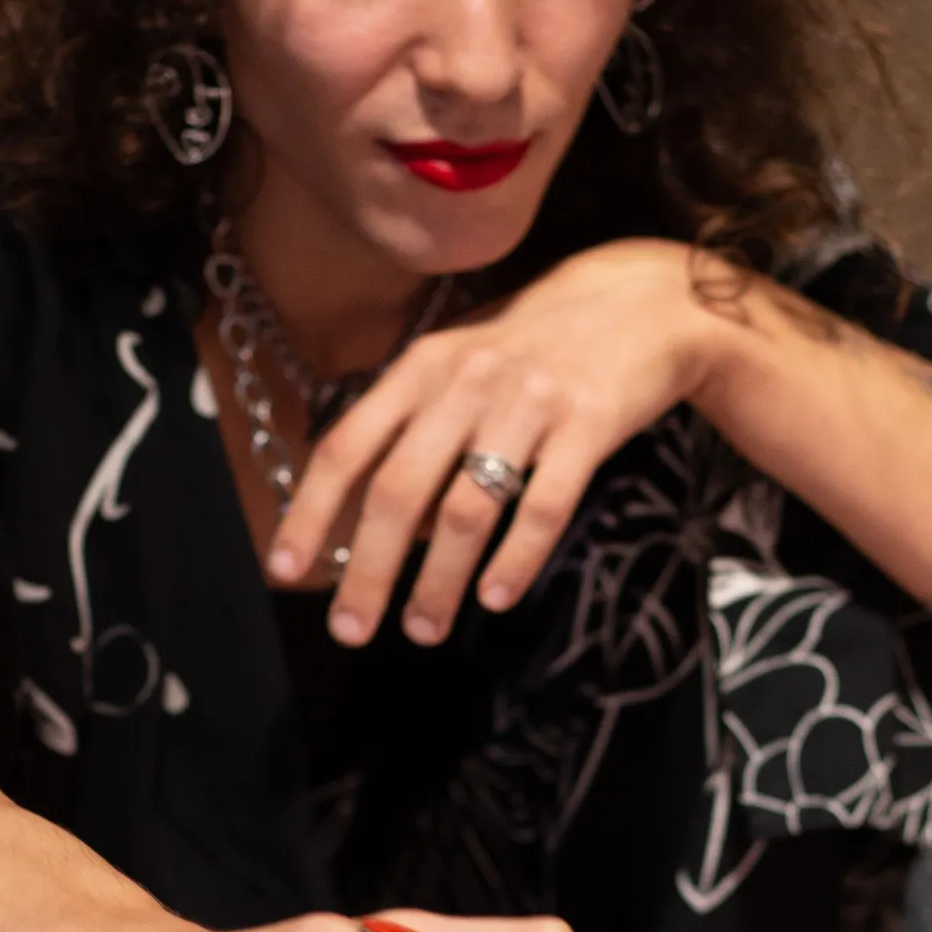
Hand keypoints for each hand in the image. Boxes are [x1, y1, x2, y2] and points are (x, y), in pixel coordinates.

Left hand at [268, 239, 716, 645]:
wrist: (644, 303)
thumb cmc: (539, 346)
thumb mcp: (461, 360)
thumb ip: (412, 420)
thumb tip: (359, 512)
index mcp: (423, 366)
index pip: (349, 445)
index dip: (311, 510)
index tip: (287, 569)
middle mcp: (467, 381)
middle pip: (398, 489)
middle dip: (367, 570)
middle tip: (351, 629)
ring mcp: (528, 401)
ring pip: (466, 508)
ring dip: (437, 581)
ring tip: (422, 627)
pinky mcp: (588, 423)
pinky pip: (543, 506)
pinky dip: (515, 560)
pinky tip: (495, 598)